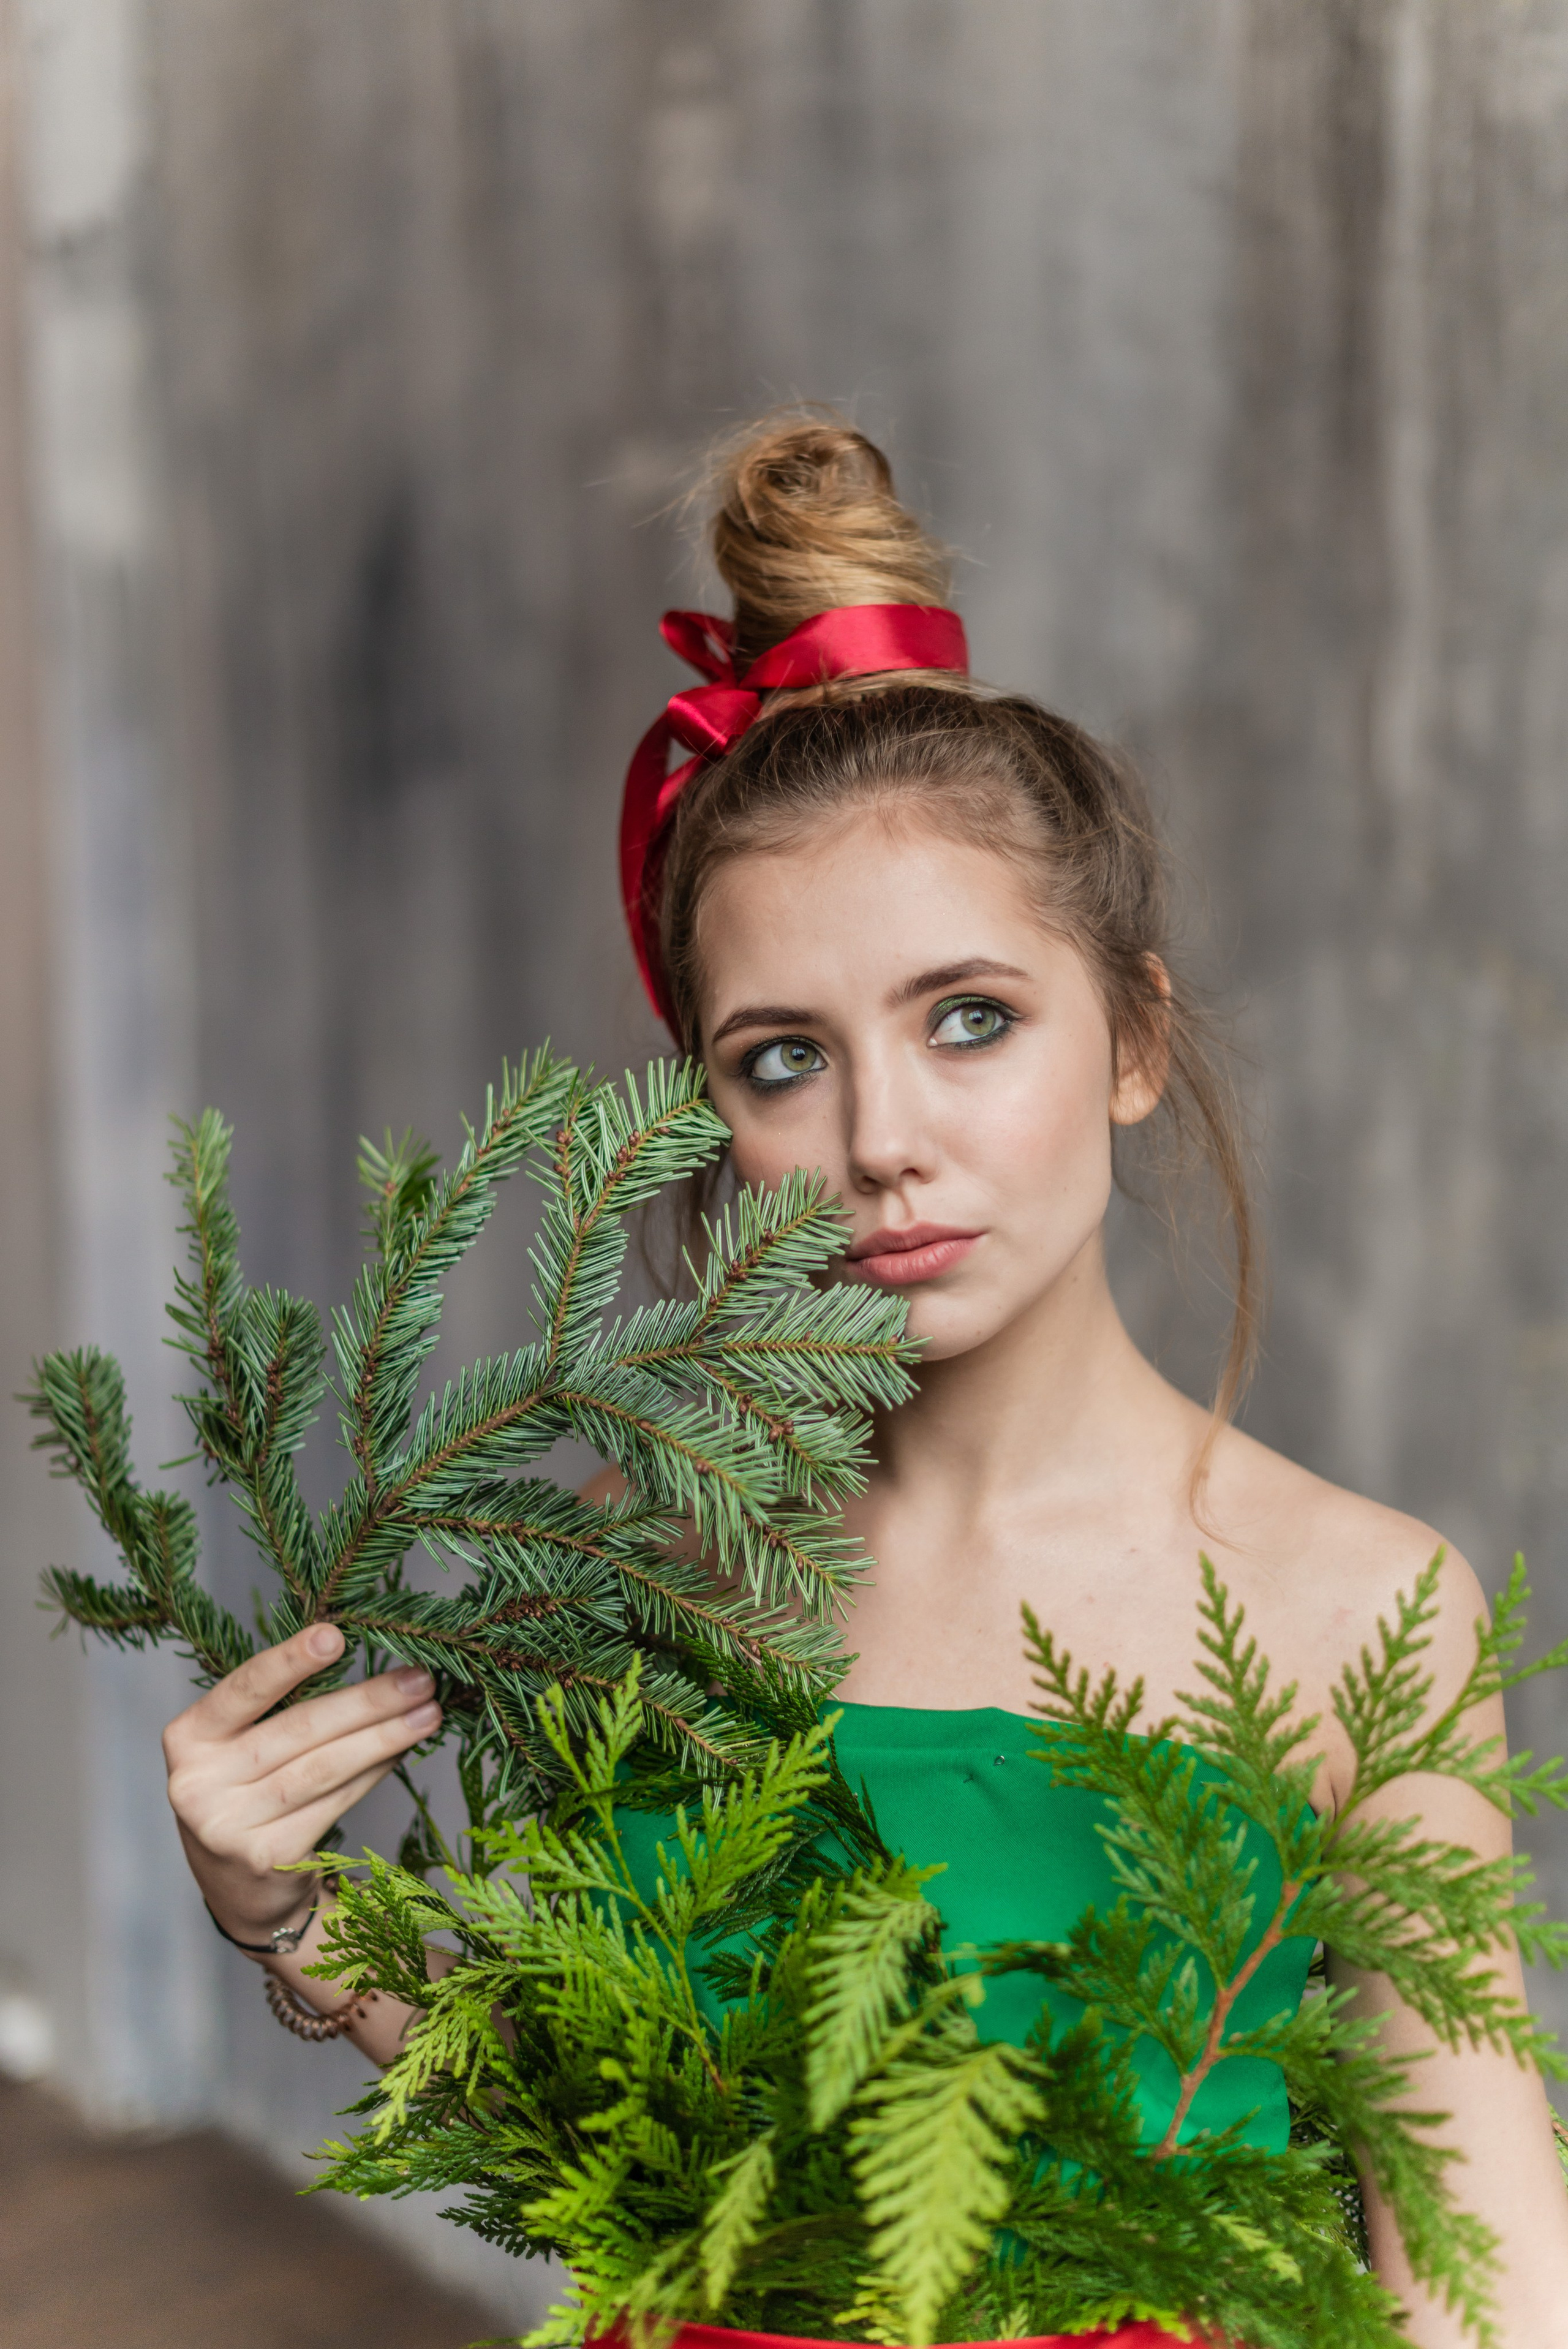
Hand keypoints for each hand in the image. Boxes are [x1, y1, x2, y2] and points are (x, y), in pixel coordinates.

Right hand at [162, 1623, 441, 1942]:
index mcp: (188, 1737)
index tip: (335, 1636)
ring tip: (428, 1714)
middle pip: (298, 1729)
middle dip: (366, 1701)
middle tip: (419, 1680)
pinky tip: (401, 1753)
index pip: (244, 1688)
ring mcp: (229, 1826)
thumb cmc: (246, 1795)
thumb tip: (369, 1667)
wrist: (240, 1889)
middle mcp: (197, 1782)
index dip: (290, 1661)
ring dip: (383, 1737)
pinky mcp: (266, 1858)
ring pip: (323, 1768)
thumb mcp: (239, 1748)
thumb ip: (279, 1708)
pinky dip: (373, 1773)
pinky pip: (334, 1803)